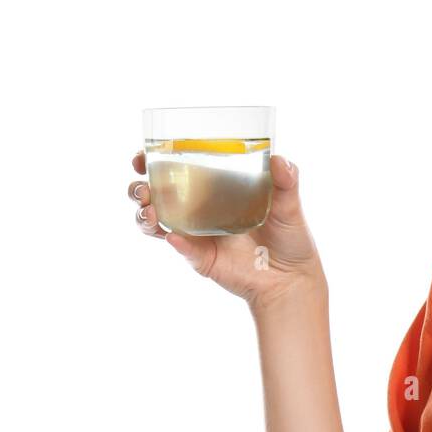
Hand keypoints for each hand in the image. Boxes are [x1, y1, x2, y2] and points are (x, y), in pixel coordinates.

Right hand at [126, 149, 325, 310]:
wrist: (292, 277)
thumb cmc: (289, 237)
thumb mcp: (289, 204)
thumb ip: (286, 181)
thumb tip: (280, 160)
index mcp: (213, 189)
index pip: (175, 169)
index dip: (153, 161)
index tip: (143, 154)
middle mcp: (198, 210)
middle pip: (154, 195)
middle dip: (139, 188)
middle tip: (143, 186)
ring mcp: (196, 234)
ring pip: (156, 222)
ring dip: (144, 214)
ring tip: (150, 211)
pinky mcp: (201, 257)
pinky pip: (181, 248)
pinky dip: (175, 241)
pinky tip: (175, 236)